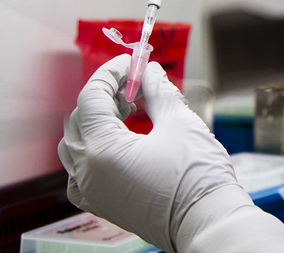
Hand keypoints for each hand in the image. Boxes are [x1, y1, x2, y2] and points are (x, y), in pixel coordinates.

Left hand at [58, 55, 248, 251]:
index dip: (111, 73)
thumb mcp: (179, 122)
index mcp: (101, 150)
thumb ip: (157, 92)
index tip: (132, 63)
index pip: (92, 97)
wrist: (208, 222)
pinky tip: (122, 140)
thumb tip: (150, 72)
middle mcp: (87, 173)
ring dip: (96, 121)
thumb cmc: (197, 175)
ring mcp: (91, 192)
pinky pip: (82, 169)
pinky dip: (95, 148)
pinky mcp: (101, 203)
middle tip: (134, 83)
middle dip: (104, 96)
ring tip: (128, 110)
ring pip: (76, 145)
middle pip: (79, 119)